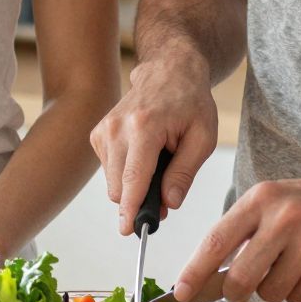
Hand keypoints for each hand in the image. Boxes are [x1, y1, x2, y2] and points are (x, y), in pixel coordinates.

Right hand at [91, 52, 218, 234]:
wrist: (169, 70)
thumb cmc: (191, 102)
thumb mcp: (203, 137)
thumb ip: (184, 173)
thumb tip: (168, 204)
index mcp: (144, 127)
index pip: (133, 179)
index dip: (131, 209)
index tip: (128, 231)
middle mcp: (116, 128)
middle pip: (118, 187)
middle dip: (139, 200)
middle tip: (166, 193)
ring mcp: (103, 130)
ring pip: (112, 183)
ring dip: (133, 186)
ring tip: (158, 162)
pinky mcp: (98, 134)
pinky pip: (109, 171)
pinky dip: (125, 172)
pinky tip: (143, 154)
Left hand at [171, 167, 300, 301]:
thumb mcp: (273, 201)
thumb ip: (242, 232)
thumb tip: (204, 276)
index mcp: (261, 199)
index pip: (216, 241)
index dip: (194, 272)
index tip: (180, 294)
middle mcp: (283, 219)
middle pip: (240, 278)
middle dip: (237, 292)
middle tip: (243, 288)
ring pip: (271, 292)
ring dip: (276, 288)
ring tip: (293, 264)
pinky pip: (299, 298)